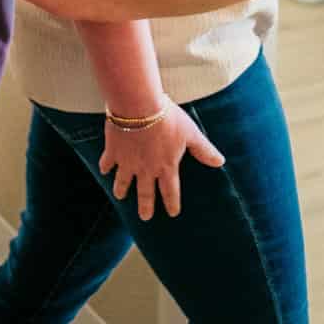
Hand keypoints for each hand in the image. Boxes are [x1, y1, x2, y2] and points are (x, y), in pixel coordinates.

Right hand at [99, 103, 224, 220]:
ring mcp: (127, 162)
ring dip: (122, 190)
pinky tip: (104, 170)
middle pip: (145, 193)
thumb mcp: (190, 133)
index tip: (172, 213)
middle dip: (146, 206)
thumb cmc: (167, 118)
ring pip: (123, 181)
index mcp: (166, 167)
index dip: (172, 203)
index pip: (170, 191)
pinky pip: (108, 163)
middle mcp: (146, 170)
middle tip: (145, 217)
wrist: (138, 106)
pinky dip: (105, 167)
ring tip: (120, 196)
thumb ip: (203, 150)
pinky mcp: (113, 151)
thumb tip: (220, 162)